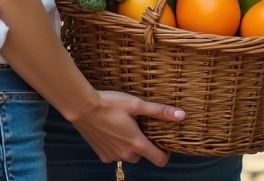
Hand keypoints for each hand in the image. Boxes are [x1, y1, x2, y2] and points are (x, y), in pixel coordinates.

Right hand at [69, 90, 183, 165]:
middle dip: (144, 145)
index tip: (162, 141)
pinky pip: (114, 155)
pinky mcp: (101, 154)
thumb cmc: (110, 103)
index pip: (159, 160)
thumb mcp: (136, 104)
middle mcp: (125, 154)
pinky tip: (110, 132)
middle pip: (143, 156)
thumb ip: (159, 111)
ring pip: (128, 156)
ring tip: (123, 128)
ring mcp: (112, 156)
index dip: (165, 153)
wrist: (81, 107)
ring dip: (129, 146)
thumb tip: (182, 115)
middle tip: (139, 127)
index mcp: (137, 144)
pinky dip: (116, 147)